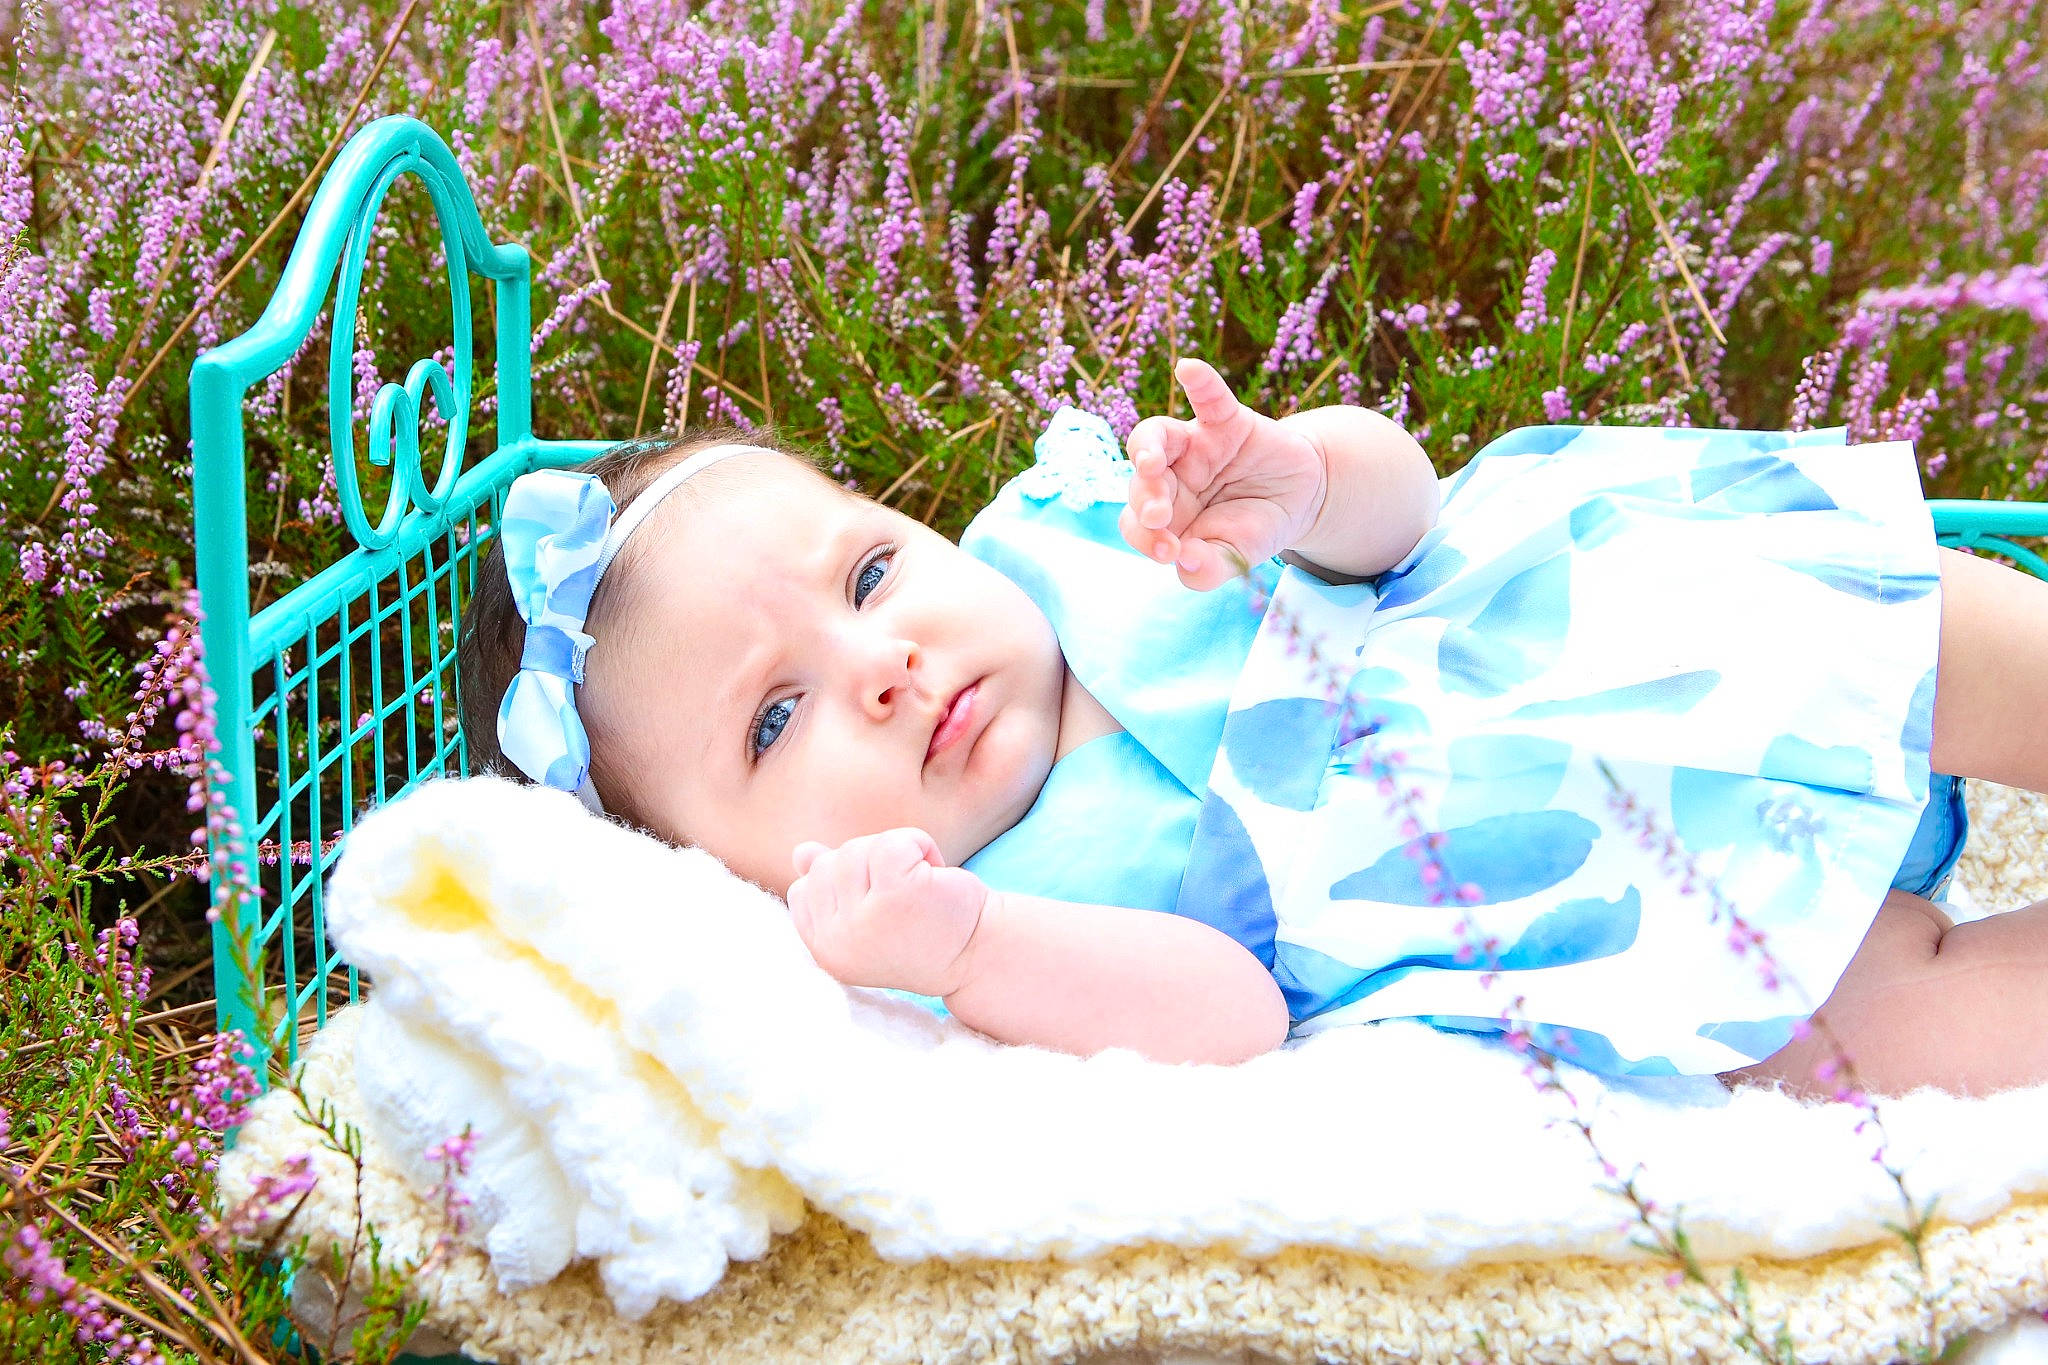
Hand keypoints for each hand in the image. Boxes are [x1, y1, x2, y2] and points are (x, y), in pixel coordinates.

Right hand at [786, 828, 988, 997]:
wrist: (980, 953)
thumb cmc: (923, 931)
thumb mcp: (869, 912)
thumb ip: (832, 886)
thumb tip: (802, 852)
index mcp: (824, 951)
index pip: (803, 889)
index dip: (845, 883)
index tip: (883, 908)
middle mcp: (836, 942)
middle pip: (829, 864)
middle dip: (870, 866)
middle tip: (907, 898)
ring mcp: (863, 921)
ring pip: (856, 849)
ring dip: (897, 854)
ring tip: (920, 887)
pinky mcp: (896, 897)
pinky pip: (890, 842)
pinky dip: (918, 844)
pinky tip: (935, 873)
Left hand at [1119, 357, 1328, 590]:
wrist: (1302, 498)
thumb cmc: (1256, 528)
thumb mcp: (1236, 558)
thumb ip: (1207, 569)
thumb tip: (1183, 562)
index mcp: (1166, 514)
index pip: (1137, 524)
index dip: (1146, 537)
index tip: (1169, 553)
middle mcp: (1171, 476)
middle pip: (1140, 481)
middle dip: (1145, 499)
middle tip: (1159, 518)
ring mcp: (1195, 445)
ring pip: (1155, 436)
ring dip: (1147, 449)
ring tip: (1150, 463)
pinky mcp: (1225, 420)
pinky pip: (1208, 396)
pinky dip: (1199, 381)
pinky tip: (1187, 369)